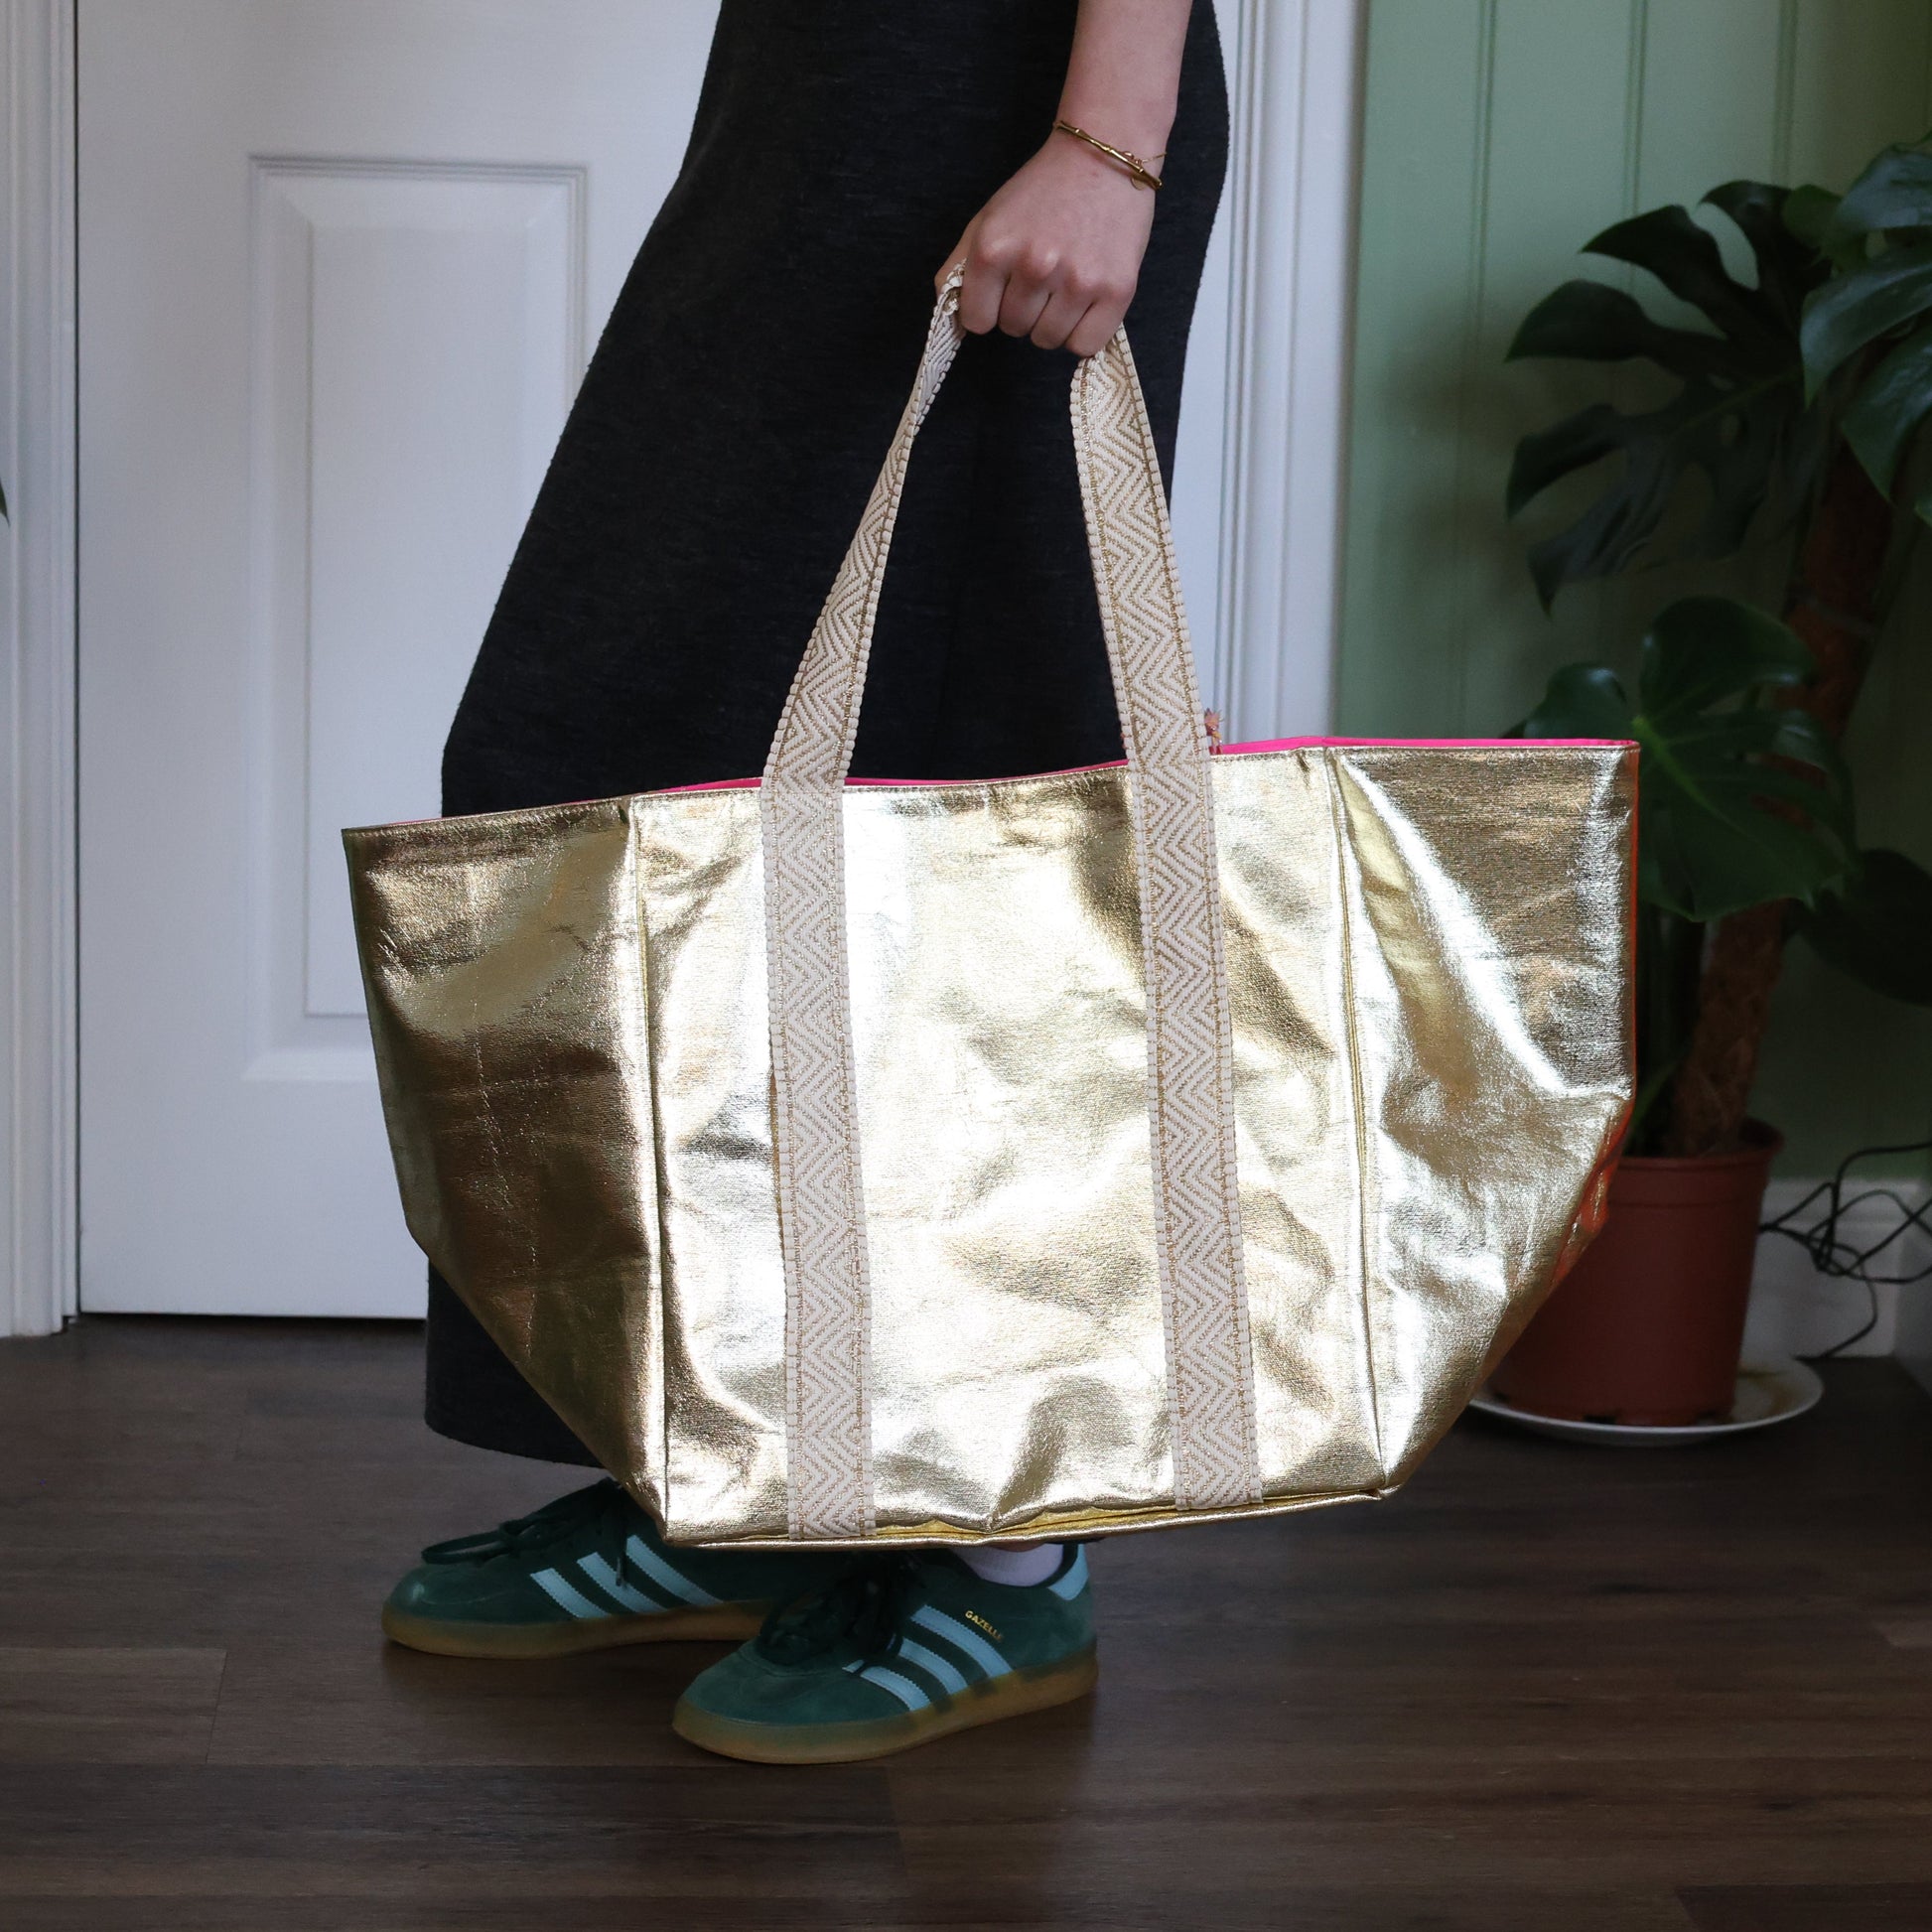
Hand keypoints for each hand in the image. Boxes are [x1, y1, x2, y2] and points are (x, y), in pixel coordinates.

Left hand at [938, 133, 1156, 357]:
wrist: (1104, 154)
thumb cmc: (1043, 190)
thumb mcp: (988, 219)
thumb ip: (959, 267)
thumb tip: (949, 318)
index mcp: (994, 249)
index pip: (977, 321)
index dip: (989, 308)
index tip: (1004, 288)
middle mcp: (1035, 267)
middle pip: (1014, 329)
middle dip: (1023, 309)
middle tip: (1042, 275)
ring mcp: (1077, 281)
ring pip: (1048, 341)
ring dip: (1052, 321)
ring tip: (1064, 283)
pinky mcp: (1116, 291)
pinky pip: (1085, 346)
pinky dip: (1082, 332)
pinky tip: (1085, 302)